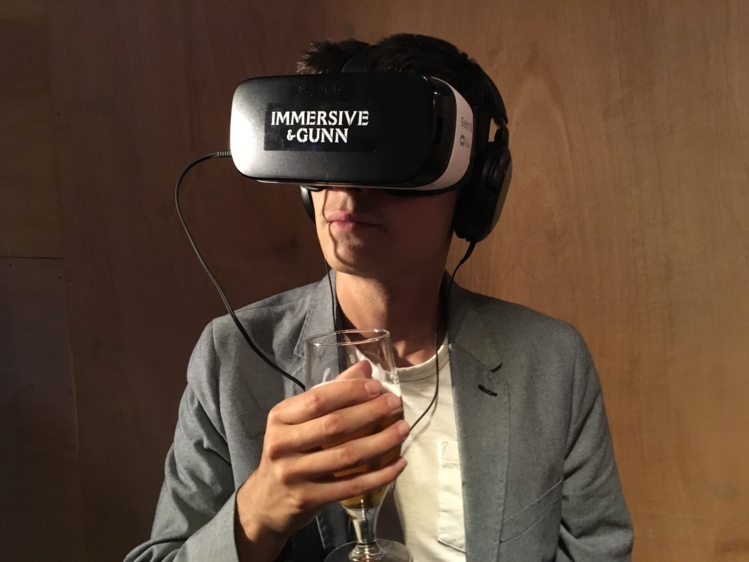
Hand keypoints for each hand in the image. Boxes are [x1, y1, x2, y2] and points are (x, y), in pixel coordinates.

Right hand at [235, 361, 408, 560]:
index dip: (350, 392)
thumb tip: (364, 367)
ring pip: (346, 456)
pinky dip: (379, 475)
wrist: (267, 501)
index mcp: (280, 417)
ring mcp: (294, 474)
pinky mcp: (308, 498)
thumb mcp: (298, 420)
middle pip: (334, 425)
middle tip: (395, 404)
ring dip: (381, 442)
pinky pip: (352, 485)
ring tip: (403, 429)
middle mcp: (282, 444)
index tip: (377, 387)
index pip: (318, 399)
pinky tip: (399, 463)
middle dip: (370, 412)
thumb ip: (330, 393)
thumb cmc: (289, 451)